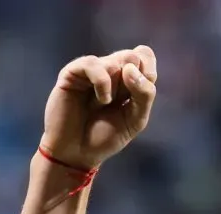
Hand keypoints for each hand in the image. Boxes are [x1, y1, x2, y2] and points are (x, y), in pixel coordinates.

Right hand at [39, 46, 157, 169]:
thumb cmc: (106, 136)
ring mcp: (91, 71)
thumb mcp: (136, 119)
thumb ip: (144, 94)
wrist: (77, 152)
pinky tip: (102, 100)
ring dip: (118, 87)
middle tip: (122, 101)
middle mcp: (110, 70)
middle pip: (133, 56)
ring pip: (116, 61)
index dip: (148, 71)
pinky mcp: (72, 73)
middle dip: (133, 83)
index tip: (141, 95)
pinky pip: (93, 64)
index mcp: (127, 79)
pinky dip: (103, 83)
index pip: (144, 55)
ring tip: (105, 104)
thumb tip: (130, 68)